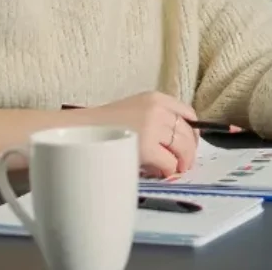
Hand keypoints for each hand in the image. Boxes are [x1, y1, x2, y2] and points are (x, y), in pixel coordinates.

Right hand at [84, 92, 198, 178]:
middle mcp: (157, 109)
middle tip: (184, 164)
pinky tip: (160, 173)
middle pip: (188, 132)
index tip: (190, 145)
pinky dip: (169, 170)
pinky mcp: (147, 146)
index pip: (188, 114)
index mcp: (155, 98)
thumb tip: (176, 144)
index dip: (193, 133)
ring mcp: (153, 126)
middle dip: (190, 151)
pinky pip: (170, 162)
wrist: (78, 131)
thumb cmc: (101, 125)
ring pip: (183, 148)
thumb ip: (156, 120)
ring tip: (174, 170)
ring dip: (181, 162)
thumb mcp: (134, 111)